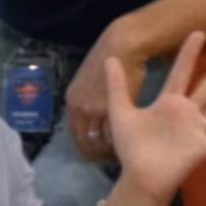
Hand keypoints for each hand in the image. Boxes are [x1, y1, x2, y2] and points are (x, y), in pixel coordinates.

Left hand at [65, 30, 137, 160]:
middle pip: (85, 143)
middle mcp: (78, 109)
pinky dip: (122, 143)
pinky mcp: (111, 109)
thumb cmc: (113, 60)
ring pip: (99, 142)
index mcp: (72, 103)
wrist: (123, 45)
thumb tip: (97, 117)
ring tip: (124, 155)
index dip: (88, 146)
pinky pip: (114, 135)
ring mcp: (93, 110)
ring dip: (110, 152)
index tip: (99, 153)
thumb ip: (91, 101)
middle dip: (97, 155)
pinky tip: (133, 144)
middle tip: (111, 160)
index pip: (75, 135)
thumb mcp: (93, 83)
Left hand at [104, 32, 205, 198]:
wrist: (139, 177)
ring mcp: (197, 130)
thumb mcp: (121, 113)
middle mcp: (188, 112)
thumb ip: (117, 87)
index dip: (189, 53)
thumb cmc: (132, 147)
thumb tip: (110, 58)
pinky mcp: (201, 149)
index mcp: (169, 102)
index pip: (181, 72)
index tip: (199, 32)